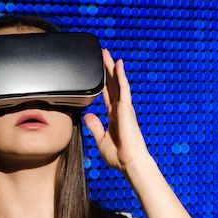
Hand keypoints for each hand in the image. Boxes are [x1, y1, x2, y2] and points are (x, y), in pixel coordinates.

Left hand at [83, 49, 148, 174]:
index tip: (100, 71)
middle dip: (107, 69)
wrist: (129, 162)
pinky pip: (123, 88)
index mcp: (114, 117)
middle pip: (113, 85)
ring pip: (118, 83)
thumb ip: (95, 126)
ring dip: (112, 68)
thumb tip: (88, 115)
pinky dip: (121, 76)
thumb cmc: (119, 156)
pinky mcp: (127, 109)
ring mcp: (124, 108)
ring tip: (107, 54)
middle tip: (103, 54)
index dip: (104, 82)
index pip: (107, 94)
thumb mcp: (101, 139)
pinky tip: (118, 65)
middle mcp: (120, 110)